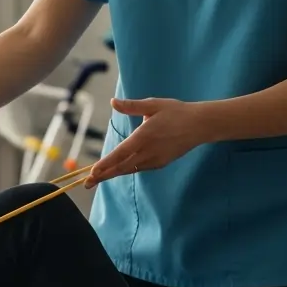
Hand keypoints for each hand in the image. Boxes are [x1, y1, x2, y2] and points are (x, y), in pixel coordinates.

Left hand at [84, 98, 208, 186]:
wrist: (201, 125)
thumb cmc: (176, 112)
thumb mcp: (153, 104)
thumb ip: (132, 106)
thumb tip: (113, 102)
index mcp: (144, 136)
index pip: (120, 153)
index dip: (105, 164)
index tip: (92, 172)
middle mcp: (148, 151)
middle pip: (121, 167)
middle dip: (103, 176)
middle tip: (86, 184)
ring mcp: (155, 159)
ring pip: (130, 169)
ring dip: (113, 174)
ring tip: (97, 179)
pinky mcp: (161, 163)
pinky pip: (140, 168)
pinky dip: (127, 170)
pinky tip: (117, 171)